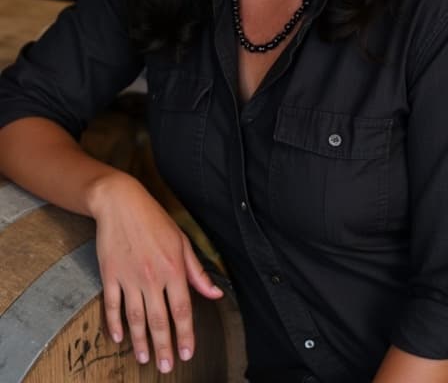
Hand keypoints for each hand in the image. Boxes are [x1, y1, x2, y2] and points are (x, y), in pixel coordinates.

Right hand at [92, 174, 222, 373]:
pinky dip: (115, 324)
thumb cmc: (154, 220)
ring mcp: (129, 277)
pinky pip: (112, 305)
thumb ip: (197, 272)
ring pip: (136, 318)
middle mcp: (152, 277)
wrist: (121, 202)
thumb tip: (215, 293)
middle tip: (166, 367)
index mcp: (173, 268)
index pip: (182, 309)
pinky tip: (119, 338)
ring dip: (140, 342)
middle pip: (159, 320)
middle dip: (163, 346)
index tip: (187, 353)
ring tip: (143, 359)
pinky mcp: (110, 275)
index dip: (186, 334)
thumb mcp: (182, 241)